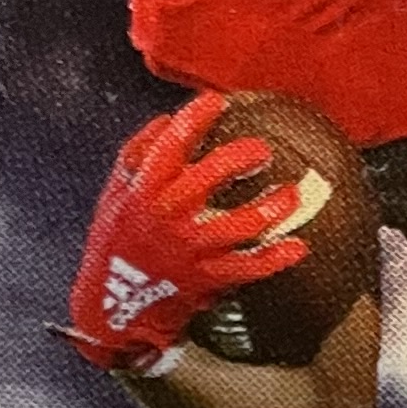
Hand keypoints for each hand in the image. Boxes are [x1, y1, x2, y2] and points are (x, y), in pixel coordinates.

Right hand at [66, 95, 307, 372]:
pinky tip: (298, 247)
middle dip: (239, 157)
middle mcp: (168, 216)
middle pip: (209, 178)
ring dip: (270, 208)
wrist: (108, 306)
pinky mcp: (205, 278)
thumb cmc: (113, 243)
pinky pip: (246, 267)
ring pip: (237, 225)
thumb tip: (166, 120)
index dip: (195, 119)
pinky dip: (274, 258)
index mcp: (143, 191)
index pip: (170, 146)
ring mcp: (189, 249)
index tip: (215, 101)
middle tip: (261, 150)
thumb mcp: (113, 195)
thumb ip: (135, 156)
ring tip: (291, 194)